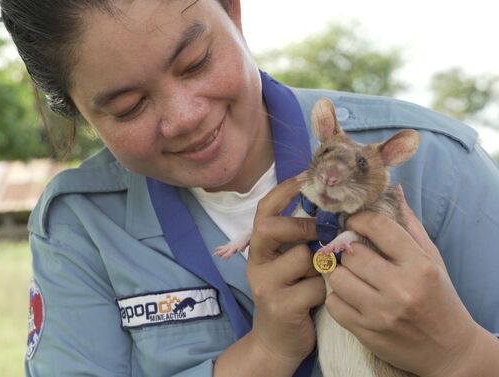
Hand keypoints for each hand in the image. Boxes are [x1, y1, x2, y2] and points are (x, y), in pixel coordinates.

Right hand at [246, 174, 325, 369]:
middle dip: (303, 226)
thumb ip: (302, 241)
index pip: (264, 211)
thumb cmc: (293, 295)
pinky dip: (325, 292)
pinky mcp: (280, 306)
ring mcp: (265, 285)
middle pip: (273, 228)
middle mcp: (256, 263)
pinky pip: (314, 287)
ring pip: (303, 258)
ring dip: (322, 267)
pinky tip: (320, 300)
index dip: (283, 191)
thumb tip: (334, 210)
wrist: (278, 341)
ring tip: (322, 279)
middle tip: (322, 232)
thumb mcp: (291, 265)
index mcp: (260, 249)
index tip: (305, 175)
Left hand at [326, 188, 480, 376]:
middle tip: (353, 253)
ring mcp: (381, 313)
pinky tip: (350, 297)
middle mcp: (400, 289)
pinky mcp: (366, 333)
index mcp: (419, 266)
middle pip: (352, 253)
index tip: (354, 222)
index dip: (360, 219)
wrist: (448, 351)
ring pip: (337, 277)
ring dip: (340, 273)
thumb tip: (391, 191)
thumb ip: (409, 226)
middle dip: (349, 250)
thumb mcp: (431, 259)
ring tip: (352, 275)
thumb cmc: (438, 298)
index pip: (379, 227)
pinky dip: (337, 298)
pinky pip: (333, 304)